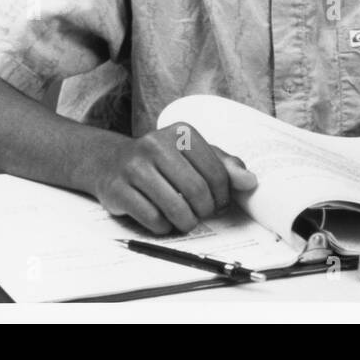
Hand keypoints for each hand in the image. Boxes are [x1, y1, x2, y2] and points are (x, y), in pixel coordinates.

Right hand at [88, 122, 257, 234]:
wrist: (110, 161)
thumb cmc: (162, 161)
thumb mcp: (194, 155)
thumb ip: (225, 165)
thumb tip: (250, 181)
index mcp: (181, 132)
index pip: (216, 172)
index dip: (224, 195)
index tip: (220, 204)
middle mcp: (156, 143)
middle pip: (196, 190)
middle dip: (205, 210)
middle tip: (203, 214)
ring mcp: (134, 166)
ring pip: (174, 207)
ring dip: (186, 222)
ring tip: (186, 221)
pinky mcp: (117, 189)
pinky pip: (151, 218)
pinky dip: (163, 226)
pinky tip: (163, 220)